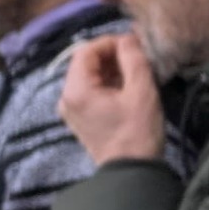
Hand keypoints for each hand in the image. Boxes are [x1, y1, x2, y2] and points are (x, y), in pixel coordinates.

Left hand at [59, 31, 164, 164]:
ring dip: (111, 70)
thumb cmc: (137, 130)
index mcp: (76, 89)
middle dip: (112, 56)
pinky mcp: (78, 118)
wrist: (131, 170)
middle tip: (139, 59)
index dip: (110, 42)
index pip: (86, 51)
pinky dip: (107, 84)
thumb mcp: (142, 91)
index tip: (135, 45)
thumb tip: (128, 39)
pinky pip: (89, 91)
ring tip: (136, 75)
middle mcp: (66, 97)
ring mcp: (70, 109)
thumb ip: (134, 60)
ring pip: (88, 77)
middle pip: (85, 63)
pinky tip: (126, 90)